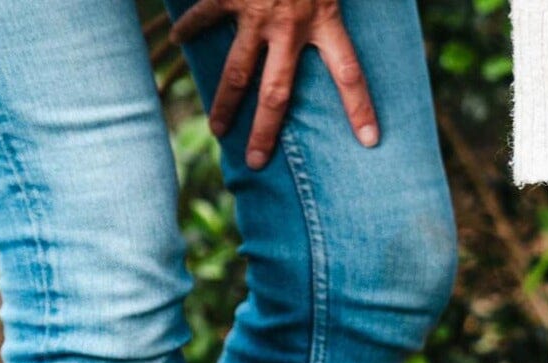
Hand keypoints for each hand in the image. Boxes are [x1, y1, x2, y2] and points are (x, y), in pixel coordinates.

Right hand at [171, 0, 377, 169]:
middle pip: (277, 94)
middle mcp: (288, 25)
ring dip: (225, 102)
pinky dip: (190, 26)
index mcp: (325, 18)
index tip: (370, 140)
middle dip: (266, 131)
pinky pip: (206, 14)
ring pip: (237, 71)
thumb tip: (349, 1)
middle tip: (255, 162)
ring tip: (217, 129)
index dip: (361, 108)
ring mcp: (254, 12)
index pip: (350, 74)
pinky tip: (177, 39)